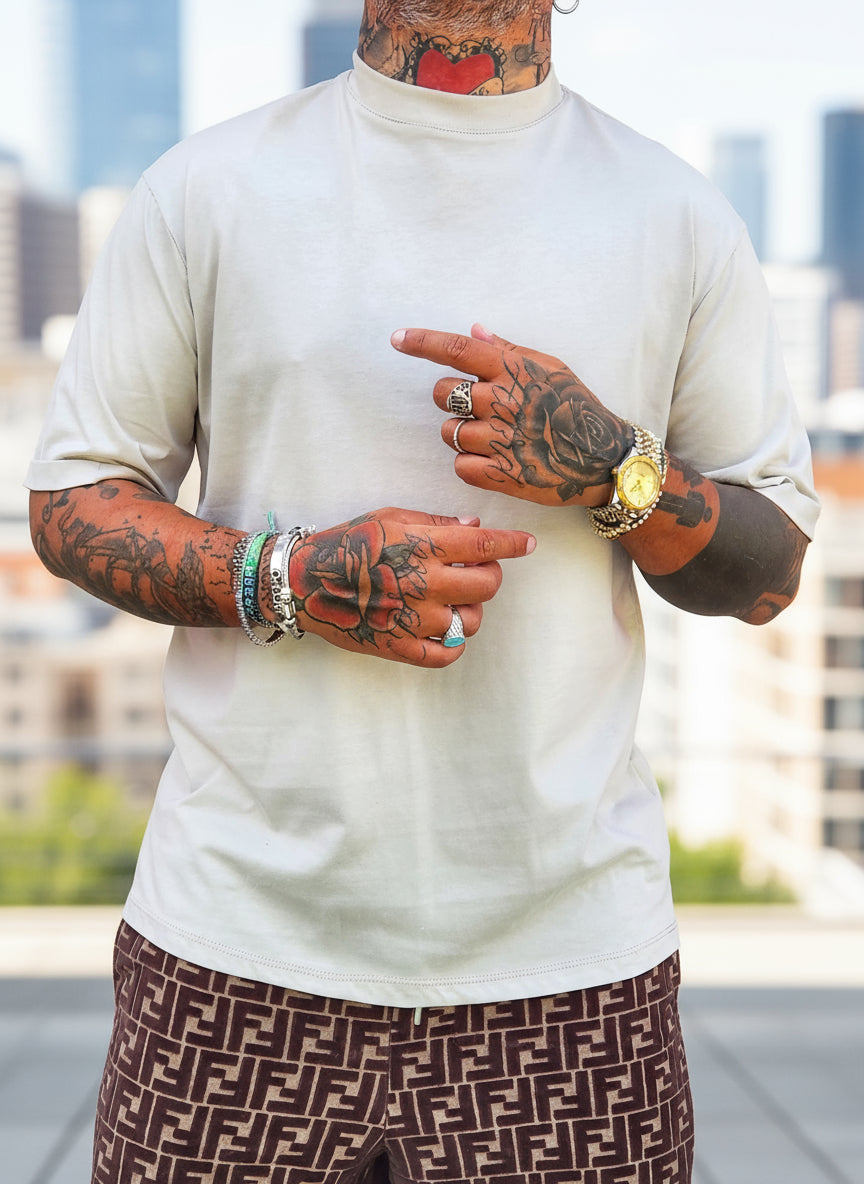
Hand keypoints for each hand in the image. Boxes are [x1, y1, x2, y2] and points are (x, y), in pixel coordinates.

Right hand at [277, 507, 534, 667]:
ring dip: (470, 610)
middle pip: (487, 585)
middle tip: (475, 571)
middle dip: (490, 575)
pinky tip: (442, 630)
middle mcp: (424, 583)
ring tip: (451, 601)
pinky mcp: (401, 646)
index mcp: (423, 546)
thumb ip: (435, 524)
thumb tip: (473, 526)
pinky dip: (452, 644)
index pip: (485, 544)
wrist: (303, 582)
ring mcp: (414, 619)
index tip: (528, 544)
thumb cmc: (347, 544)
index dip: (513, 543)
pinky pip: (447, 654)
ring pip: (472, 621)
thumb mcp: (389, 518)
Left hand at [392, 325, 632, 506]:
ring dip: (463, 436)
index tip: (397, 340)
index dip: (422, 342)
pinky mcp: (501, 473)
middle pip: (442, 394)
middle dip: (449, 401)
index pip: (456, 349)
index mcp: (513, 369)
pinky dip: (471, 466)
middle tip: (476, 410)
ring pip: (449, 433)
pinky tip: (495, 462)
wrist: (602, 458)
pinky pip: (460, 466)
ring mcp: (501, 437)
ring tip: (495, 439)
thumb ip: (509, 350)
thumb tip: (474, 330)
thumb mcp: (550, 368)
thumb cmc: (574, 407)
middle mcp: (503, 400)